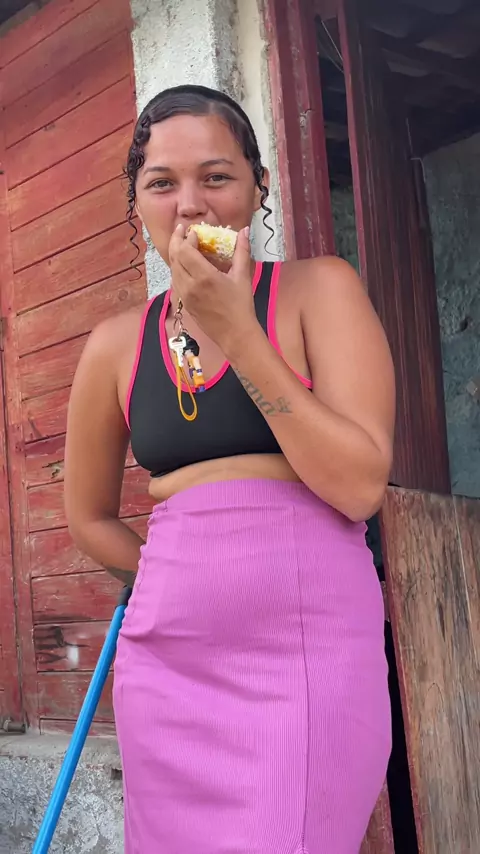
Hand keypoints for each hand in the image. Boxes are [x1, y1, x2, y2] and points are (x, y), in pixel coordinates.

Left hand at [168, 224, 259, 355]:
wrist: (235, 334)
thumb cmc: (241, 305)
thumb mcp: (242, 276)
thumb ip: (241, 251)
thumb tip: (244, 230)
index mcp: (204, 277)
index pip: (185, 251)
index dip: (187, 238)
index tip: (194, 231)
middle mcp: (190, 285)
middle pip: (174, 257)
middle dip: (176, 241)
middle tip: (181, 230)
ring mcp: (185, 295)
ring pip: (172, 269)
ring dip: (175, 254)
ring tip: (182, 244)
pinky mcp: (185, 303)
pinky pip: (175, 281)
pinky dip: (177, 268)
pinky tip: (184, 264)